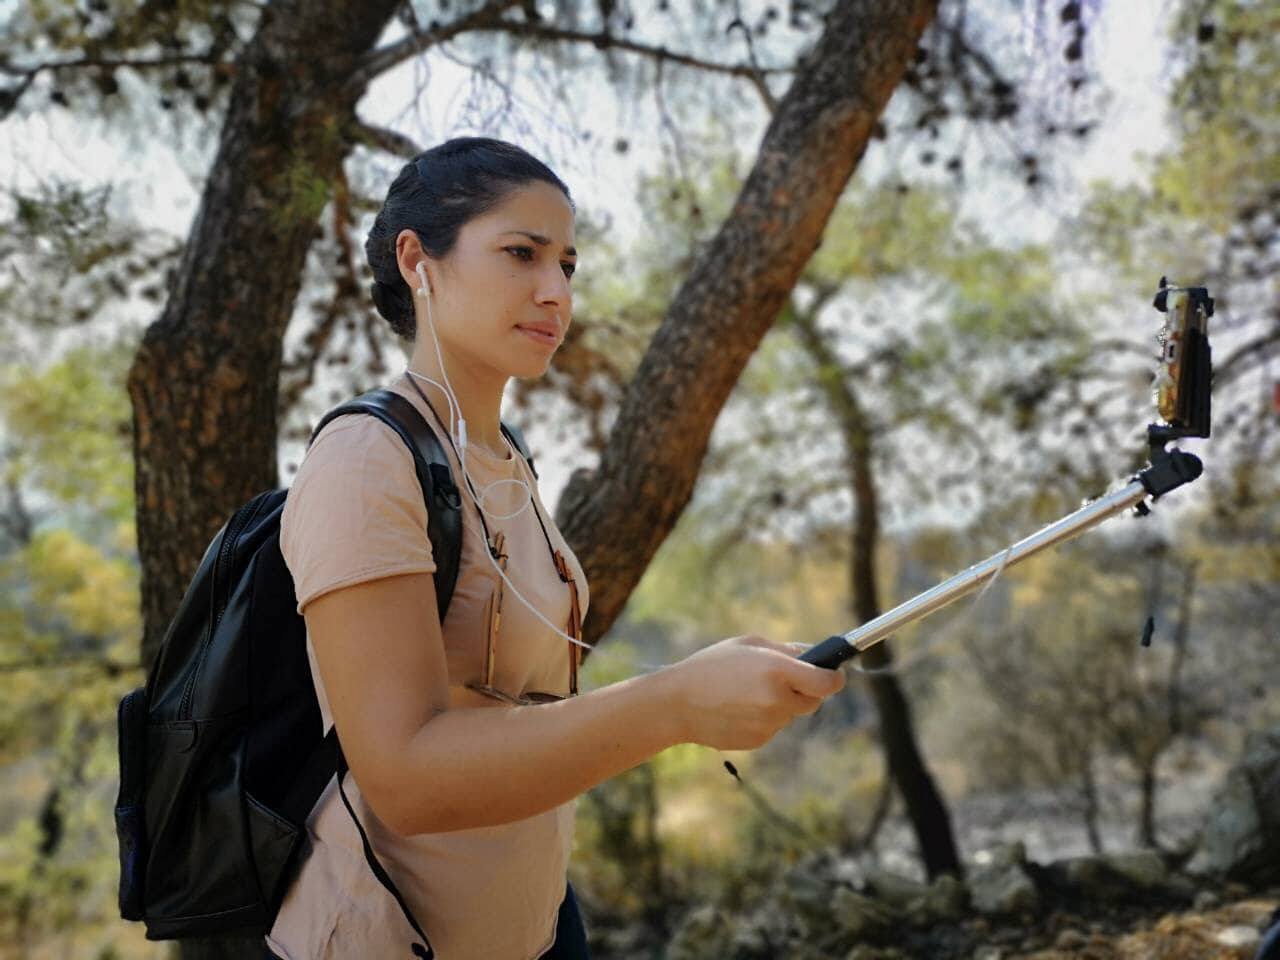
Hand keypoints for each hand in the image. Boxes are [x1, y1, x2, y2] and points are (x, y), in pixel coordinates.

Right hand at [667, 635, 846, 750]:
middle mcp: (778, 700)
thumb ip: (786, 650)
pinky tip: (738, 708)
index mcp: (778, 671)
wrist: (677, 703)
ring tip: (747, 692)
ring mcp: (769, 724)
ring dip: (780, 704)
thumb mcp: (749, 645)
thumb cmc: (711, 666)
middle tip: (782, 678)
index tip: (833, 674)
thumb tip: (814, 655)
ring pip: (790, 714)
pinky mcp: (758, 741)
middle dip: (805, 690)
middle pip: (813, 701)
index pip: (827, 683)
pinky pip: (772, 727)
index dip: (834, 678)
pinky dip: (764, 718)